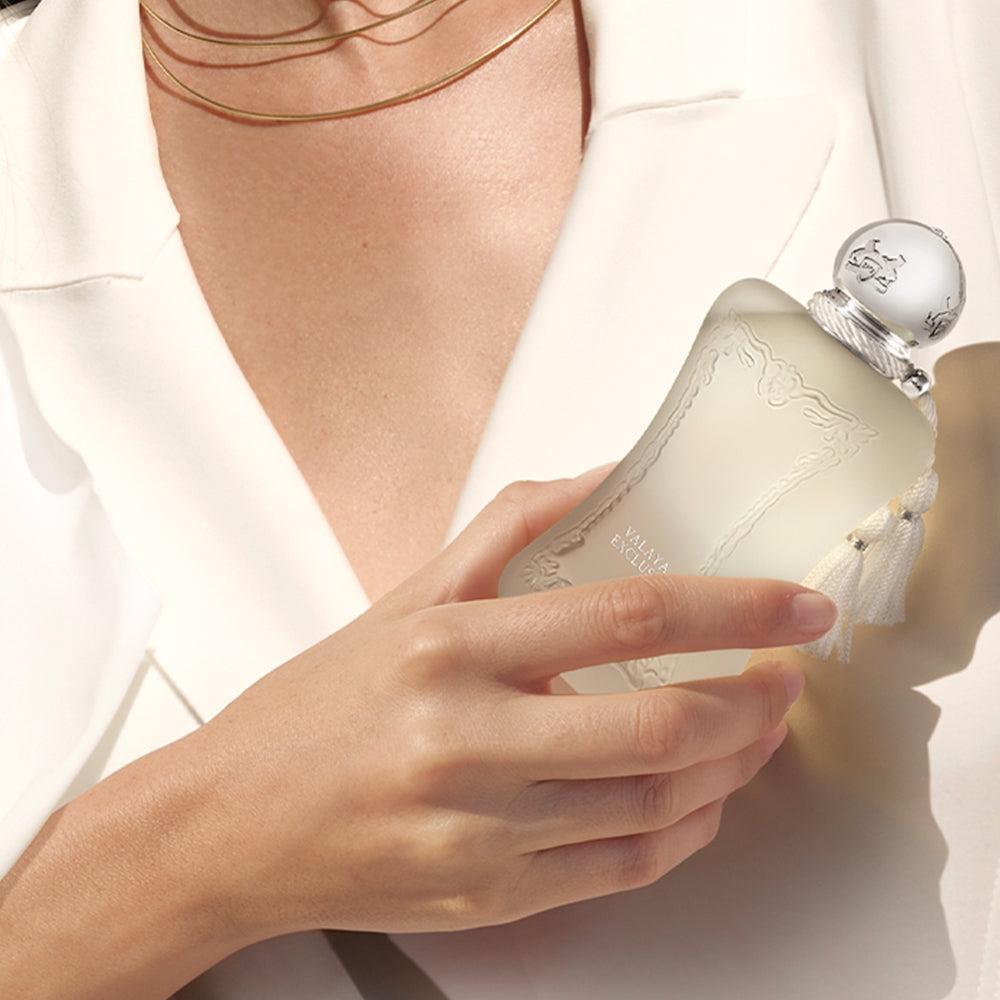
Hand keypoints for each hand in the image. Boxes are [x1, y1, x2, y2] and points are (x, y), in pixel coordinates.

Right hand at [197, 463, 834, 943]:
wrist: (231, 827)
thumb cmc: (312, 711)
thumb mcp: (400, 601)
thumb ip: (504, 532)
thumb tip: (596, 479)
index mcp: (449, 650)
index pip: (626, 613)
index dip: (734, 606)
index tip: (793, 606)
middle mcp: (467, 741)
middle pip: (661, 721)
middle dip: (754, 697)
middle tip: (785, 673)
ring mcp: (481, 832)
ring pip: (655, 803)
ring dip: (733, 764)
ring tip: (756, 727)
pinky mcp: (490, 897)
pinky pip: (622, 869)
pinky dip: (685, 831)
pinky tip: (701, 798)